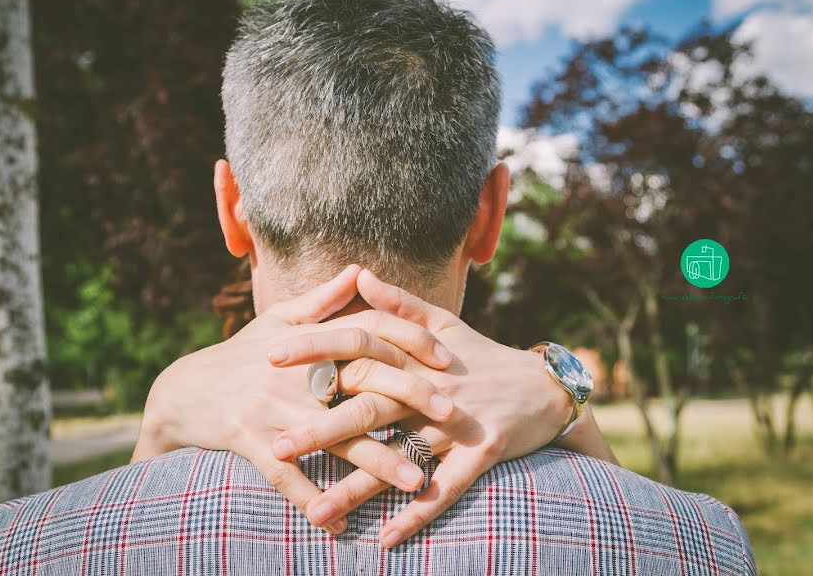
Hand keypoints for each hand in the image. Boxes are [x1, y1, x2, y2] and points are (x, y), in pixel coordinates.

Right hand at [132, 265, 456, 533]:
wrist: (183, 391)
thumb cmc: (240, 354)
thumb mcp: (278, 320)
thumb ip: (323, 300)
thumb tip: (360, 269)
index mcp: (308, 343)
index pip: (368, 334)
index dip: (410, 342)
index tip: (448, 360)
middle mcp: (295, 373)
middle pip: (361, 384)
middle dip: (409, 399)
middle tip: (452, 416)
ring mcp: (271, 407)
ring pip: (334, 437)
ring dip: (377, 462)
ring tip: (416, 483)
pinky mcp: (247, 439)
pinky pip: (284, 474)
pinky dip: (310, 498)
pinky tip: (338, 525)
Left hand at [270, 269, 576, 546]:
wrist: (544, 387)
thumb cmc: (482, 355)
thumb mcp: (444, 324)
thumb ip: (398, 304)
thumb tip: (358, 273)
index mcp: (416, 354)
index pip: (357, 345)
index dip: (314, 348)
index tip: (268, 355)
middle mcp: (431, 387)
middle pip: (368, 407)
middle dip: (320, 429)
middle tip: (277, 447)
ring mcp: (457, 423)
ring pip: (399, 456)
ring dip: (357, 488)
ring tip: (316, 514)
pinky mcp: (482, 454)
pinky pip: (446, 490)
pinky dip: (416, 515)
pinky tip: (383, 539)